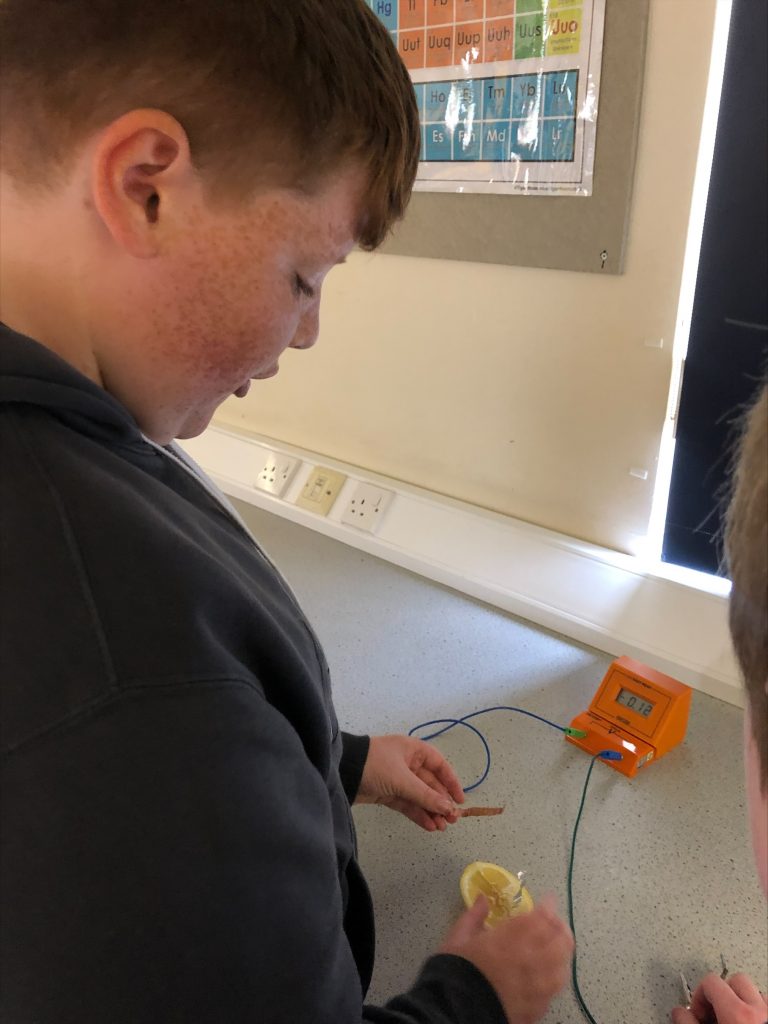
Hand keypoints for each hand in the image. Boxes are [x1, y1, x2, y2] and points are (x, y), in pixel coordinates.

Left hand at [355, 734, 464, 830]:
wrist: (342, 771)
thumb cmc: (375, 765)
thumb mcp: (402, 779)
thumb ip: (425, 795)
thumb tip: (448, 808)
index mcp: (413, 750)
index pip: (439, 764)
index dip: (451, 781)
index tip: (460, 800)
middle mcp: (407, 763)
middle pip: (430, 784)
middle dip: (440, 802)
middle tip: (452, 820)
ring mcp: (397, 779)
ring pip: (419, 796)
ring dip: (430, 811)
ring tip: (441, 828)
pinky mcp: (387, 793)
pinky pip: (407, 804)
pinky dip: (417, 814)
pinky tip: (429, 826)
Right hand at [439, 893, 573, 1022]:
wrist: (453, 1010)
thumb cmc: (455, 971)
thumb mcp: (458, 937)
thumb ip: (474, 916)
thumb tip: (483, 899)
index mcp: (509, 940)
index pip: (539, 918)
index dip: (548, 906)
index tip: (548, 900)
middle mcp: (527, 962)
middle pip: (559, 943)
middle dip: (561, 928)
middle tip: (554, 922)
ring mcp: (535, 989)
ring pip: (562, 969)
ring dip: (563, 955)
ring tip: (557, 948)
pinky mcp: (535, 1010)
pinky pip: (553, 993)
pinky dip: (554, 979)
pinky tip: (549, 976)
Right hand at [671, 973, 767, 1023]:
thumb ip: (689, 1022)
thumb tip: (679, 1012)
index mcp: (737, 1013)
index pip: (711, 981)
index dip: (699, 995)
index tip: (696, 1012)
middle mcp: (759, 1011)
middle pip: (735, 980)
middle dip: (721, 994)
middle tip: (712, 1013)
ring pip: (755, 992)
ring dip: (742, 1001)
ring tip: (730, 1018)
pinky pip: (766, 1004)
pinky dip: (757, 1010)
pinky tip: (748, 1022)